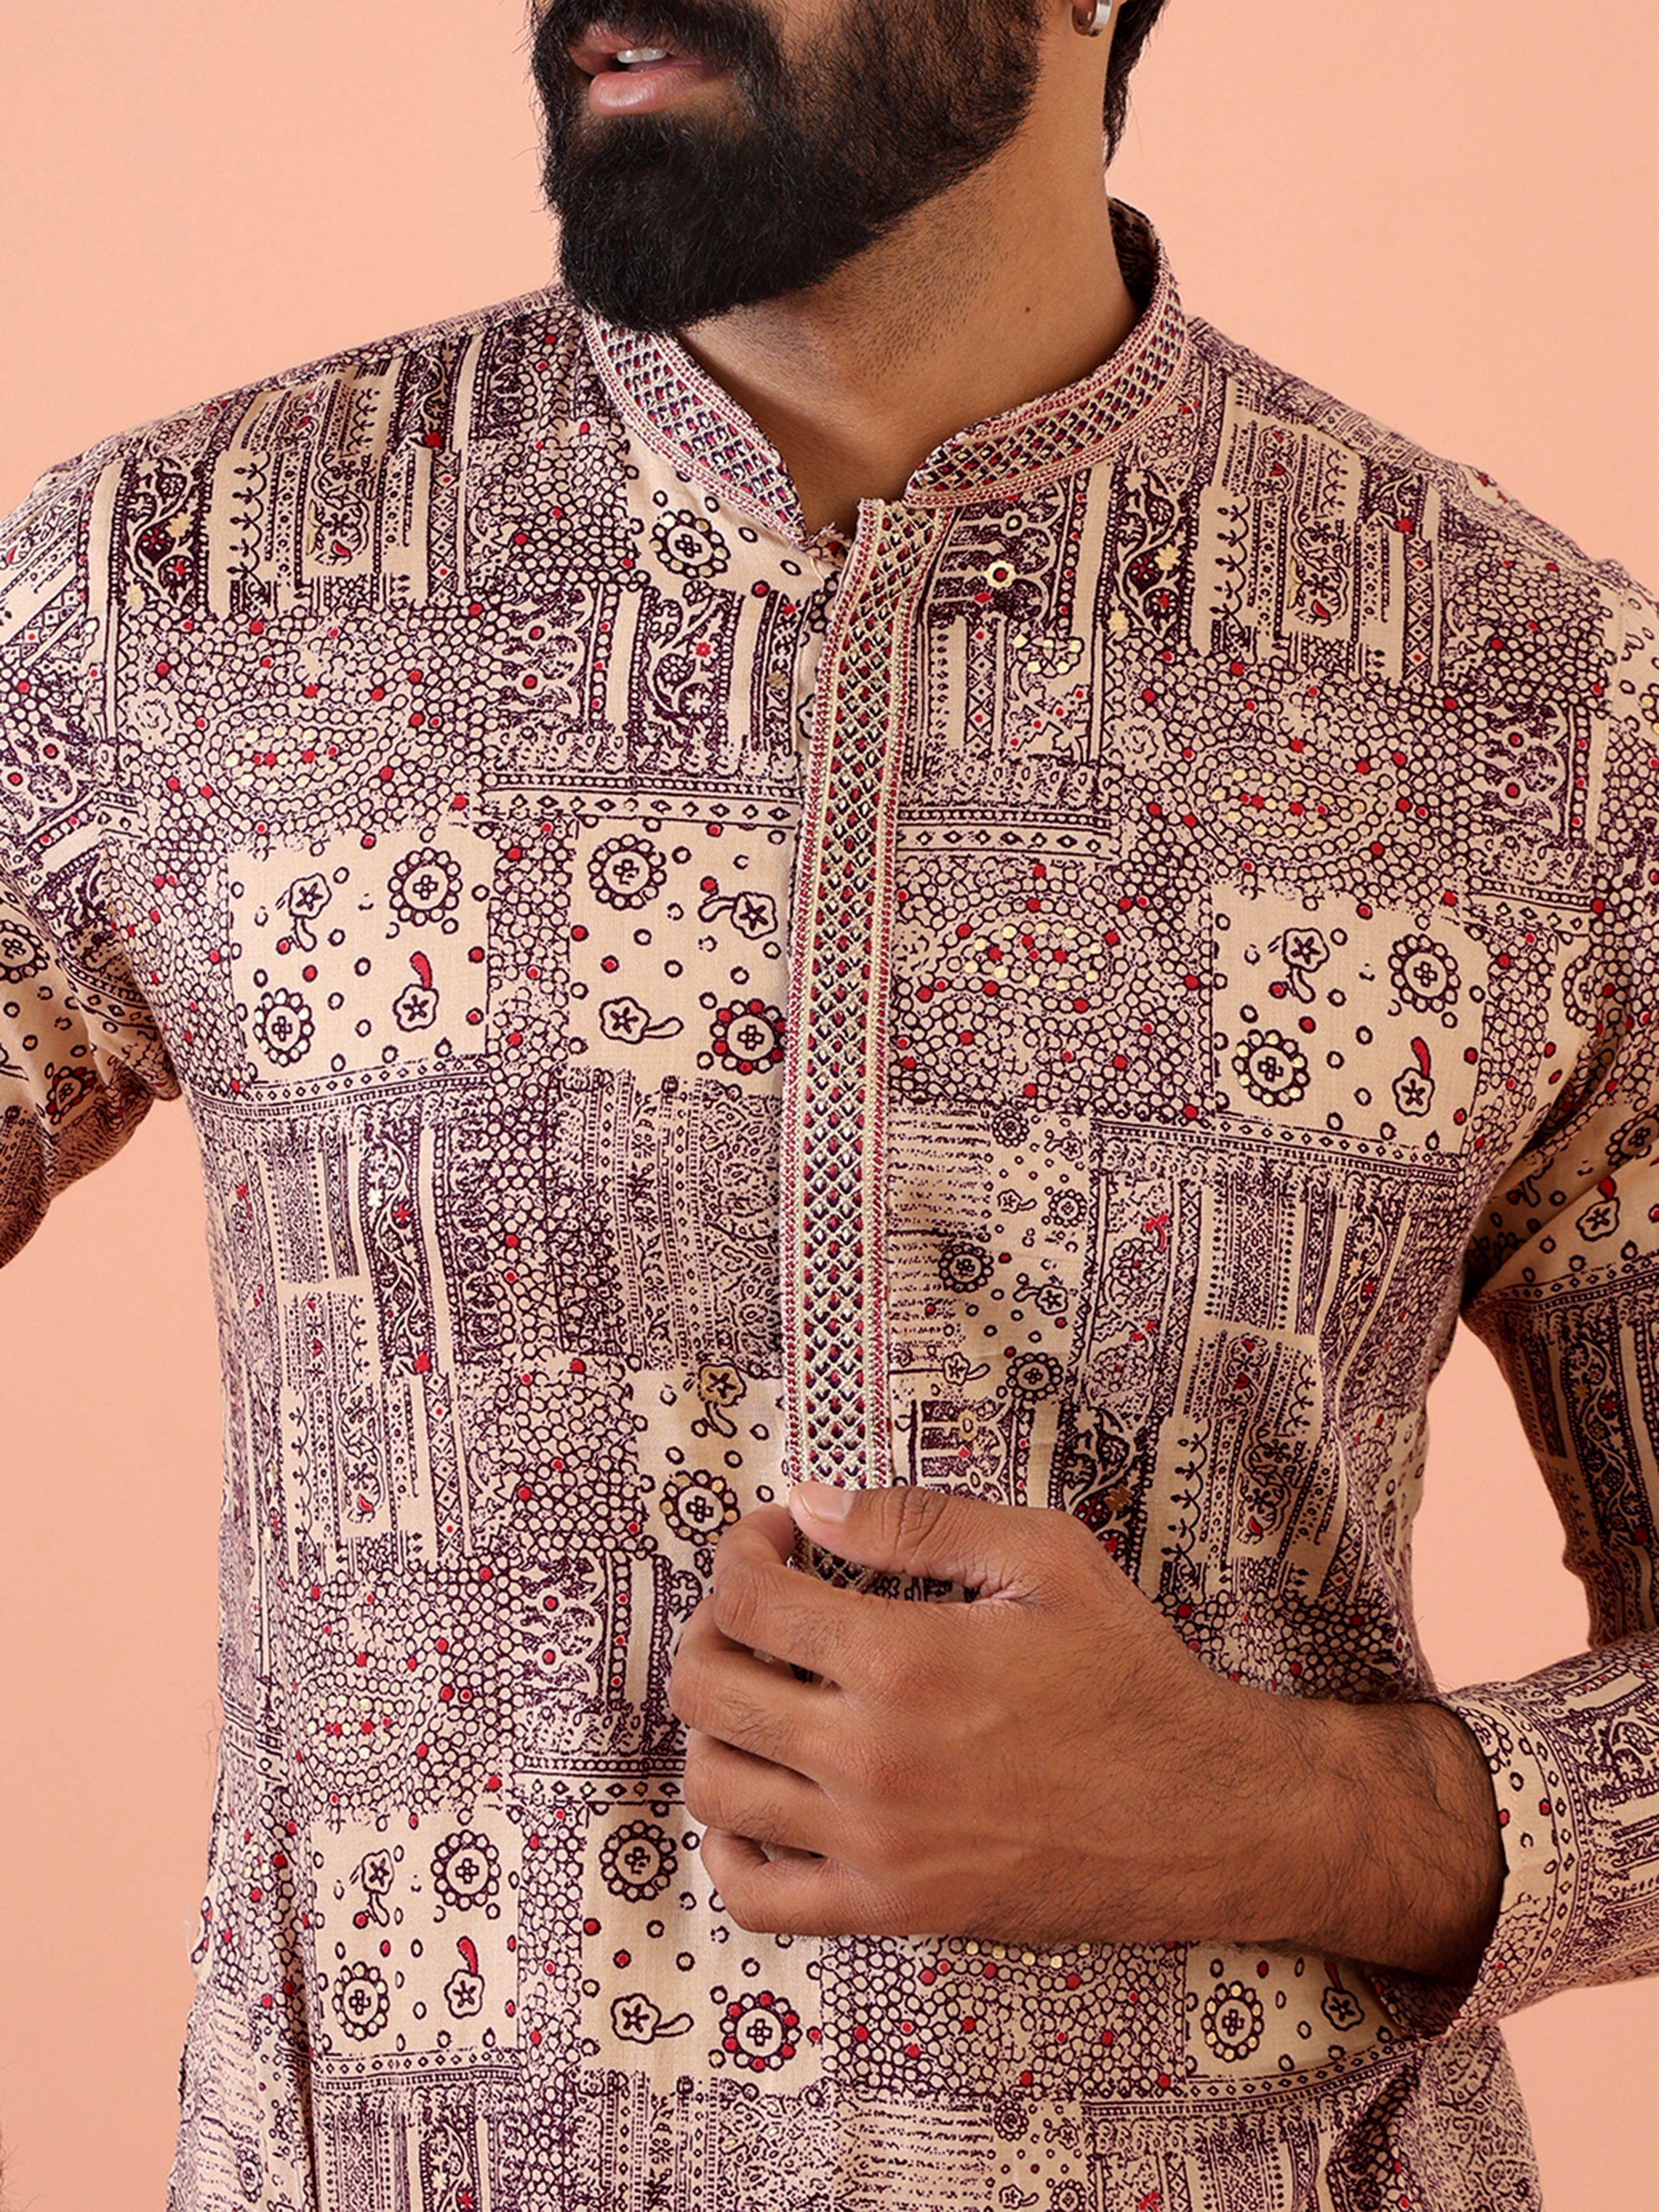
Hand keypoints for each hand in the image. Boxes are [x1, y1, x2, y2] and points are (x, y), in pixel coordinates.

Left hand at [667, 1483, 1503, 1979]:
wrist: (1202, 1813)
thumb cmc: (1129, 1677)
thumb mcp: (1045, 1558)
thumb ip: (919, 1522)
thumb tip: (811, 1504)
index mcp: (902, 1659)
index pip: (746, 1597)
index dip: (743, 1550)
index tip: (781, 1540)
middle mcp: (867, 1758)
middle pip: (705, 1687)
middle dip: (713, 1628)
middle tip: (764, 1610)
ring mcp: (870, 1846)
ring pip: (711, 1787)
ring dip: (717, 1727)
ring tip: (768, 1695)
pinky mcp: (888, 1910)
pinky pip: (753, 1896)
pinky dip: (730, 1848)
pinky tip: (767, 1797)